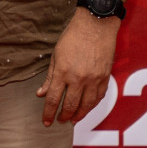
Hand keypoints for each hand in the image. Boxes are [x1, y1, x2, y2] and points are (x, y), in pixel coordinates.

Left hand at [37, 10, 118, 125]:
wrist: (95, 26)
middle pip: (70, 105)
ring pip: (86, 105)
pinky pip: (99, 97)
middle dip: (63, 116)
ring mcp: (94, 79)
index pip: (53, 99)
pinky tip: (87, 108)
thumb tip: (41, 93)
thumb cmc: (73, 37)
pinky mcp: (105, 77)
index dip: (48, 113)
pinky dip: (92, 105)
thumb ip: (50, 77)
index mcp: (63, 72)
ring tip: (72, 119)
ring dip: (78, 115)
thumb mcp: (56, 56)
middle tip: (59, 121)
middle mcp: (78, 79)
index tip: (46, 121)